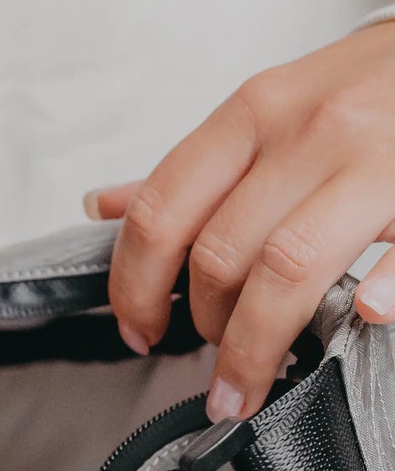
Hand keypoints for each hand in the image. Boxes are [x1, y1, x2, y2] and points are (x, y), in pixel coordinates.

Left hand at [88, 21, 394, 421]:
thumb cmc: (369, 89)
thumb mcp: (272, 110)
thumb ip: (194, 169)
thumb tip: (103, 205)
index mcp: (254, 115)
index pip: (161, 213)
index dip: (135, 288)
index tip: (138, 333)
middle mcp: (310, 131)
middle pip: (220, 253)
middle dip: (205, 326)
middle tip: (216, 357)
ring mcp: (377, 156)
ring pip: (288, 265)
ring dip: (258, 342)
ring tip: (252, 381)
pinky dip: (382, 289)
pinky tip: (365, 316)